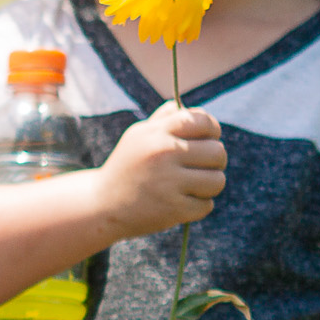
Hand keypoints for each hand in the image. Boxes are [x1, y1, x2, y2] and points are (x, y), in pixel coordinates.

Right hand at [97, 100, 225, 236]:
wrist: (102, 205)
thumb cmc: (126, 167)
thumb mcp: (138, 136)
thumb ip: (164, 119)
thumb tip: (192, 110)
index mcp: (157, 133)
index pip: (204, 121)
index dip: (213, 130)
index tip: (208, 140)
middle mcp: (163, 154)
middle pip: (218, 152)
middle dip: (214, 161)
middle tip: (200, 168)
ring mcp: (169, 182)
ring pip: (217, 180)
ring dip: (209, 186)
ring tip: (192, 187)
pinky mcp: (174, 209)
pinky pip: (206, 205)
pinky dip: (197, 206)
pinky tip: (180, 204)